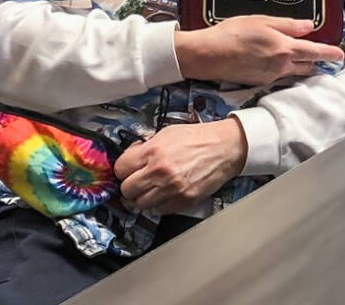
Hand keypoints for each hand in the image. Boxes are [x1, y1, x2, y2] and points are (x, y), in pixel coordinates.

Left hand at [113, 119, 246, 212]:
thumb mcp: (165, 133)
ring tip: (150, 188)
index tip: (127, 169)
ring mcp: (172, 189)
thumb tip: (131, 160)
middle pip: (127, 189)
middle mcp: (160, 171)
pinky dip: (158, 204)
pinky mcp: (184, 201)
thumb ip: (145, 147)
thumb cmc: (196, 138)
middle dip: (129, 184)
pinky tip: (164, 194)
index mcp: (153, 151)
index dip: (122, 169)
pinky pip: (159, 210)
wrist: (224, 148)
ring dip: (142, 197)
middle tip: (137, 180)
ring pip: (140, 204)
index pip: (120, 169)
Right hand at [174, 15, 343, 85]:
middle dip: (315, 59)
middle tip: (318, 52)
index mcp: (284, 48)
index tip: (340, 54)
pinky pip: (279, 76)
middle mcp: (281, 65)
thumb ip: (287, 25)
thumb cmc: (232, 33)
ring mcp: (271, 77)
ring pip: (294, 72)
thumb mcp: (261, 21)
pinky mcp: (260, 83)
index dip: (329, 52)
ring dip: (300, 65)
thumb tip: (309, 26)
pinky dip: (283, 69)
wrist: (208, 55)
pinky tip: (272, 60)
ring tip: (296, 56)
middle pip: (308, 65)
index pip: (315, 51)